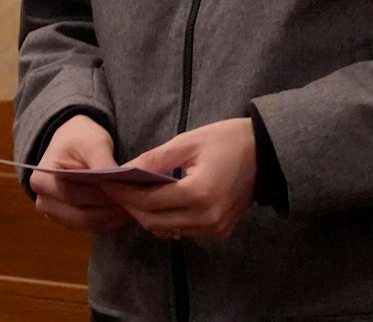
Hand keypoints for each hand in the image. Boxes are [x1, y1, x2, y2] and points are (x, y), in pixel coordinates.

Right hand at [30, 114, 134, 233]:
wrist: (72, 142)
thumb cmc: (80, 139)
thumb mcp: (92, 143)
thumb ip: (102, 162)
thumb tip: (118, 181)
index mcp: (42, 180)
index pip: (73, 194)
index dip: (101, 195)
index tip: (126, 191)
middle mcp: (44, 202)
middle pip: (80, 215)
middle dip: (110, 210)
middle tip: (137, 203)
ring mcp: (55, 214)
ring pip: (88, 225)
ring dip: (113, 218)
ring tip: (136, 207)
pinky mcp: (69, 220)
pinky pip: (92, 226)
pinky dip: (110, 221)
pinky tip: (127, 211)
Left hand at [102, 117, 257, 240]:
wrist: (267, 153)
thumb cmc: (229, 140)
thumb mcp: (189, 141)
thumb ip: (155, 159)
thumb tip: (123, 171)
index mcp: (199, 193)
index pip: (149, 201)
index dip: (123, 193)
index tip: (105, 183)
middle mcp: (207, 217)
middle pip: (153, 222)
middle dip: (131, 206)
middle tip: (115, 190)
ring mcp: (215, 228)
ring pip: (167, 230)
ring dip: (148, 215)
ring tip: (135, 195)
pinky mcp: (220, 231)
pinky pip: (184, 231)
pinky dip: (168, 220)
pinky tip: (162, 203)